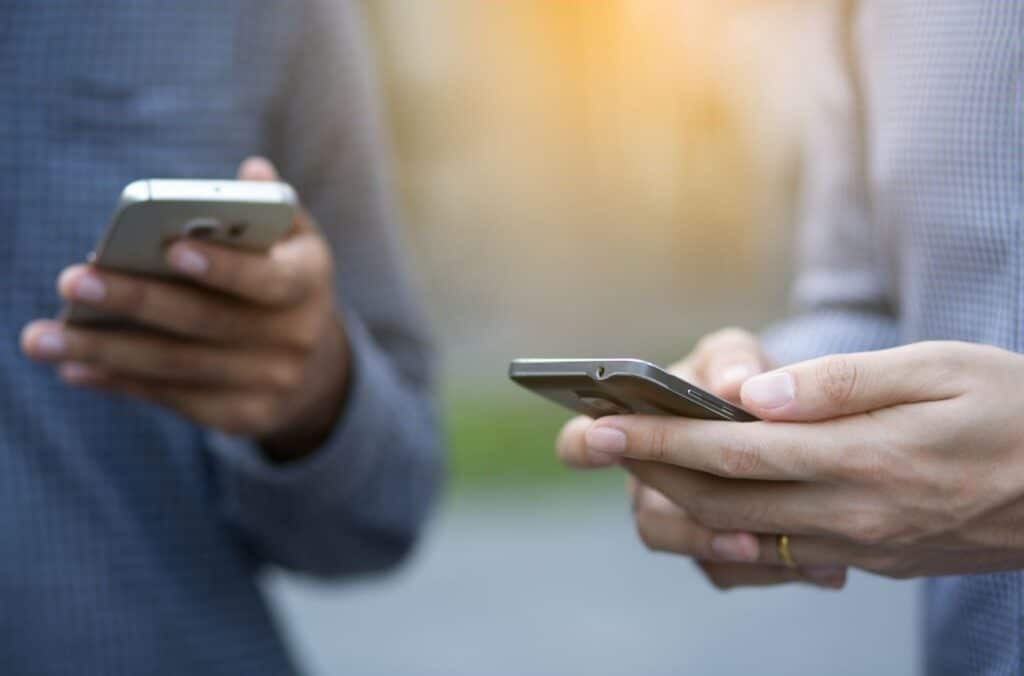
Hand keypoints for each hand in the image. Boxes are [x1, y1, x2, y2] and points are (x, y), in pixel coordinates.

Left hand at [21, 157, 347, 459]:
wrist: (314, 366)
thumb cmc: (282, 279)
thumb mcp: (291, 240)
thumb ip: (269, 207)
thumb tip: (253, 174)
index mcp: (310, 281)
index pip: (268, 278)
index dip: (223, 267)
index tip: (171, 248)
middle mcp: (298, 337)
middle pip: (207, 322)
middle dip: (136, 301)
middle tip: (72, 281)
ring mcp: (273, 382)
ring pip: (179, 366)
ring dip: (106, 352)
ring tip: (40, 338)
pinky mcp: (244, 416)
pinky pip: (174, 399)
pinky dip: (121, 384)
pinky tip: (74, 368)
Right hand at [556, 328, 845, 588]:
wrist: (789, 417)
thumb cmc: (742, 377)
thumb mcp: (736, 356)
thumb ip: (731, 362)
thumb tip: (735, 385)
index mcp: (634, 431)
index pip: (582, 443)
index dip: (584, 445)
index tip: (601, 436)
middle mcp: (650, 483)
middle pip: (650, 518)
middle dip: (690, 527)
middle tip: (735, 530)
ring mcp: (682, 521)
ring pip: (692, 551)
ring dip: (727, 551)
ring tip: (770, 547)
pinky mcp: (720, 552)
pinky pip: (732, 572)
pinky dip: (772, 568)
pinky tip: (822, 564)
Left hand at [582, 341, 1023, 579]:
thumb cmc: (1016, 409)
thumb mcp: (939, 370)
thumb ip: (840, 385)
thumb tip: (754, 397)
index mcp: (863, 459)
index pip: (732, 450)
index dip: (659, 437)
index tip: (601, 424)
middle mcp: (853, 514)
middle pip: (720, 498)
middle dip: (646, 469)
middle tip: (590, 442)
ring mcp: (861, 545)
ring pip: (742, 531)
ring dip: (679, 498)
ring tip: (637, 461)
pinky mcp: (873, 559)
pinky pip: (782, 549)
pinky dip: (732, 525)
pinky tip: (710, 497)